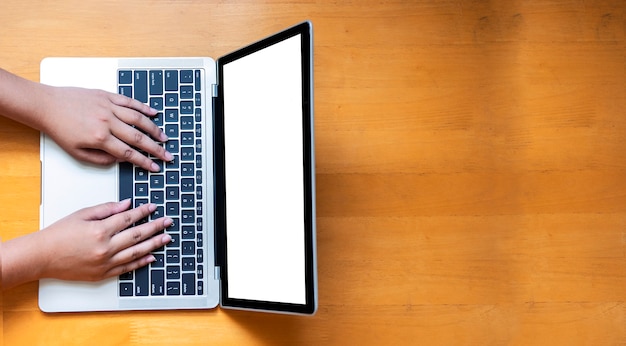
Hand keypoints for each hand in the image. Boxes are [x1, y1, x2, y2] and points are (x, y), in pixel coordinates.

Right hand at [36, 199, 171, 280]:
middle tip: (168, 222)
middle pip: (137, 235)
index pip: (128, 218)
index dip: (143, 212)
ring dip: (154, 244)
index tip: (153, 208)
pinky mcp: (102, 274)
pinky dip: (141, 262)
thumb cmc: (58, 235)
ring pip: (136, 252)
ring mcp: (105, 263)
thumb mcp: (82, 214)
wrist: (42, 257)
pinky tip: (151, 257)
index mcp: (100, 230)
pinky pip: (127, 268)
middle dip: (155, 227)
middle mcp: (105, 248)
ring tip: (166, 238)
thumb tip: (127, 204)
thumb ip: (106, 209)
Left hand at [40, 86, 171, 171]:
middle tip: (167, 155)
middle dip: (156, 148)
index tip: (154, 167)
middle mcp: (107, 121)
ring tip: (164, 137)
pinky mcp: (106, 95)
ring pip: (138, 119)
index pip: (128, 153)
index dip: (144, 162)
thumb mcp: (77, 152)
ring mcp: (108, 107)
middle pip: (138, 137)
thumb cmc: (59, 128)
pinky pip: (130, 101)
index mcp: (100, 138)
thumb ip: (101, 159)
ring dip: (154, 129)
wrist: (46, 105)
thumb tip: (119, 159)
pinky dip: (143, 107)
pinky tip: (153, 112)